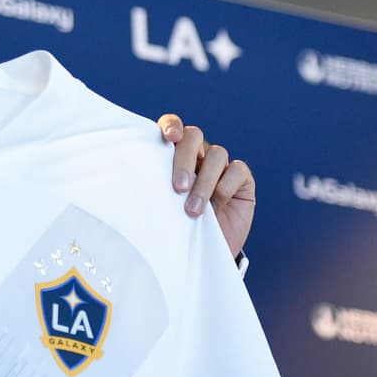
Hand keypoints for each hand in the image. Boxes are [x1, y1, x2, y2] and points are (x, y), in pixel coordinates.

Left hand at [158, 115, 254, 258]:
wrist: (201, 251)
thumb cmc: (175, 227)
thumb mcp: (160, 206)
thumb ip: (153, 187)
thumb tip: (135, 182)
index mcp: (172, 154)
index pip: (172, 126)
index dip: (172, 125)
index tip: (169, 137)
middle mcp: (197, 154)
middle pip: (193, 136)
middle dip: (184, 160)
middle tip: (178, 188)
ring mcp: (220, 165)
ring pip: (217, 154)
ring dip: (204, 182)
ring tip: (193, 210)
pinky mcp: (241, 178)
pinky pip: (237, 171)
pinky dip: (224, 188)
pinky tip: (216, 208)